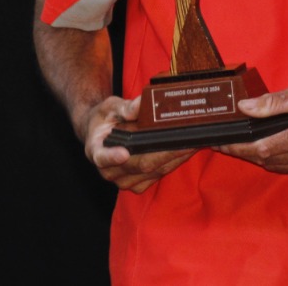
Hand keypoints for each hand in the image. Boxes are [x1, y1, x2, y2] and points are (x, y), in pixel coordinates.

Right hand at [79, 95, 195, 192]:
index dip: (113, 156)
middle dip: (164, 152)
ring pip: (153, 171)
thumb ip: (124, 107)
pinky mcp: (137, 184)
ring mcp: (123, 180)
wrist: (100, 134)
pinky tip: (185, 150)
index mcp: (96, 150)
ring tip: (192, 142)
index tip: (124, 153)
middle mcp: (109, 171)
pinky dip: (172, 163)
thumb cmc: (105, 119)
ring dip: (174, 158)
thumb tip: (140, 104)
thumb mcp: (110, 107)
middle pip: (139, 165)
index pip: (102, 157)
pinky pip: (158, 175)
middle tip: (185, 139)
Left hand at [215, 79, 287, 178]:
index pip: (262, 149)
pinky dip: (275, 158)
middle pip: (267, 160)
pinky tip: (264, 147)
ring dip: (258, 157)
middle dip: (243, 152)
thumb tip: (245, 108)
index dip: (238, 148)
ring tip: (239, 144)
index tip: (221, 143)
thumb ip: (271, 103)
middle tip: (225, 143)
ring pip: (277, 166)